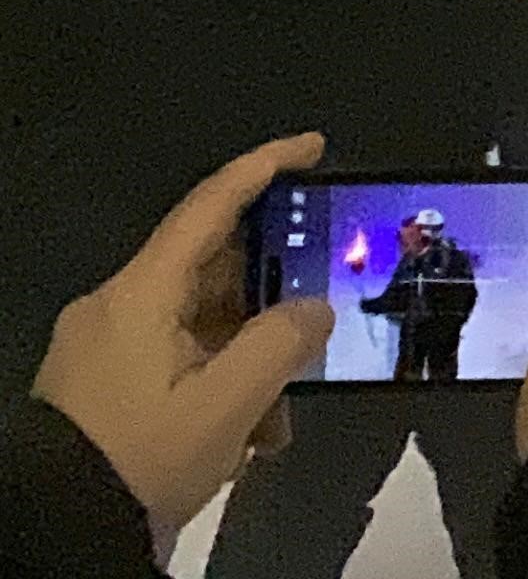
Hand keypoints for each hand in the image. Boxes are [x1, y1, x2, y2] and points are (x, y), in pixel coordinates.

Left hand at [29, 131, 333, 532]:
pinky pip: (176, 356)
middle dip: (273, 300)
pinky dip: (219, 380)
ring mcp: (106, 346)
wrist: (57, 526)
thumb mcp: (227, 404)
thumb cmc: (140, 456)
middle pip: (212, 270)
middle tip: (322, 316)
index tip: (313, 148)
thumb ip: (282, 344)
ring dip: (250, 357)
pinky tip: (246, 432)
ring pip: (200, 323)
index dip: (264, 168)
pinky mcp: (103, 383)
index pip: (209, 207)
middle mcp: (118, 307)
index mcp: (141, 295)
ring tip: (279, 414)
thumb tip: (313, 309)